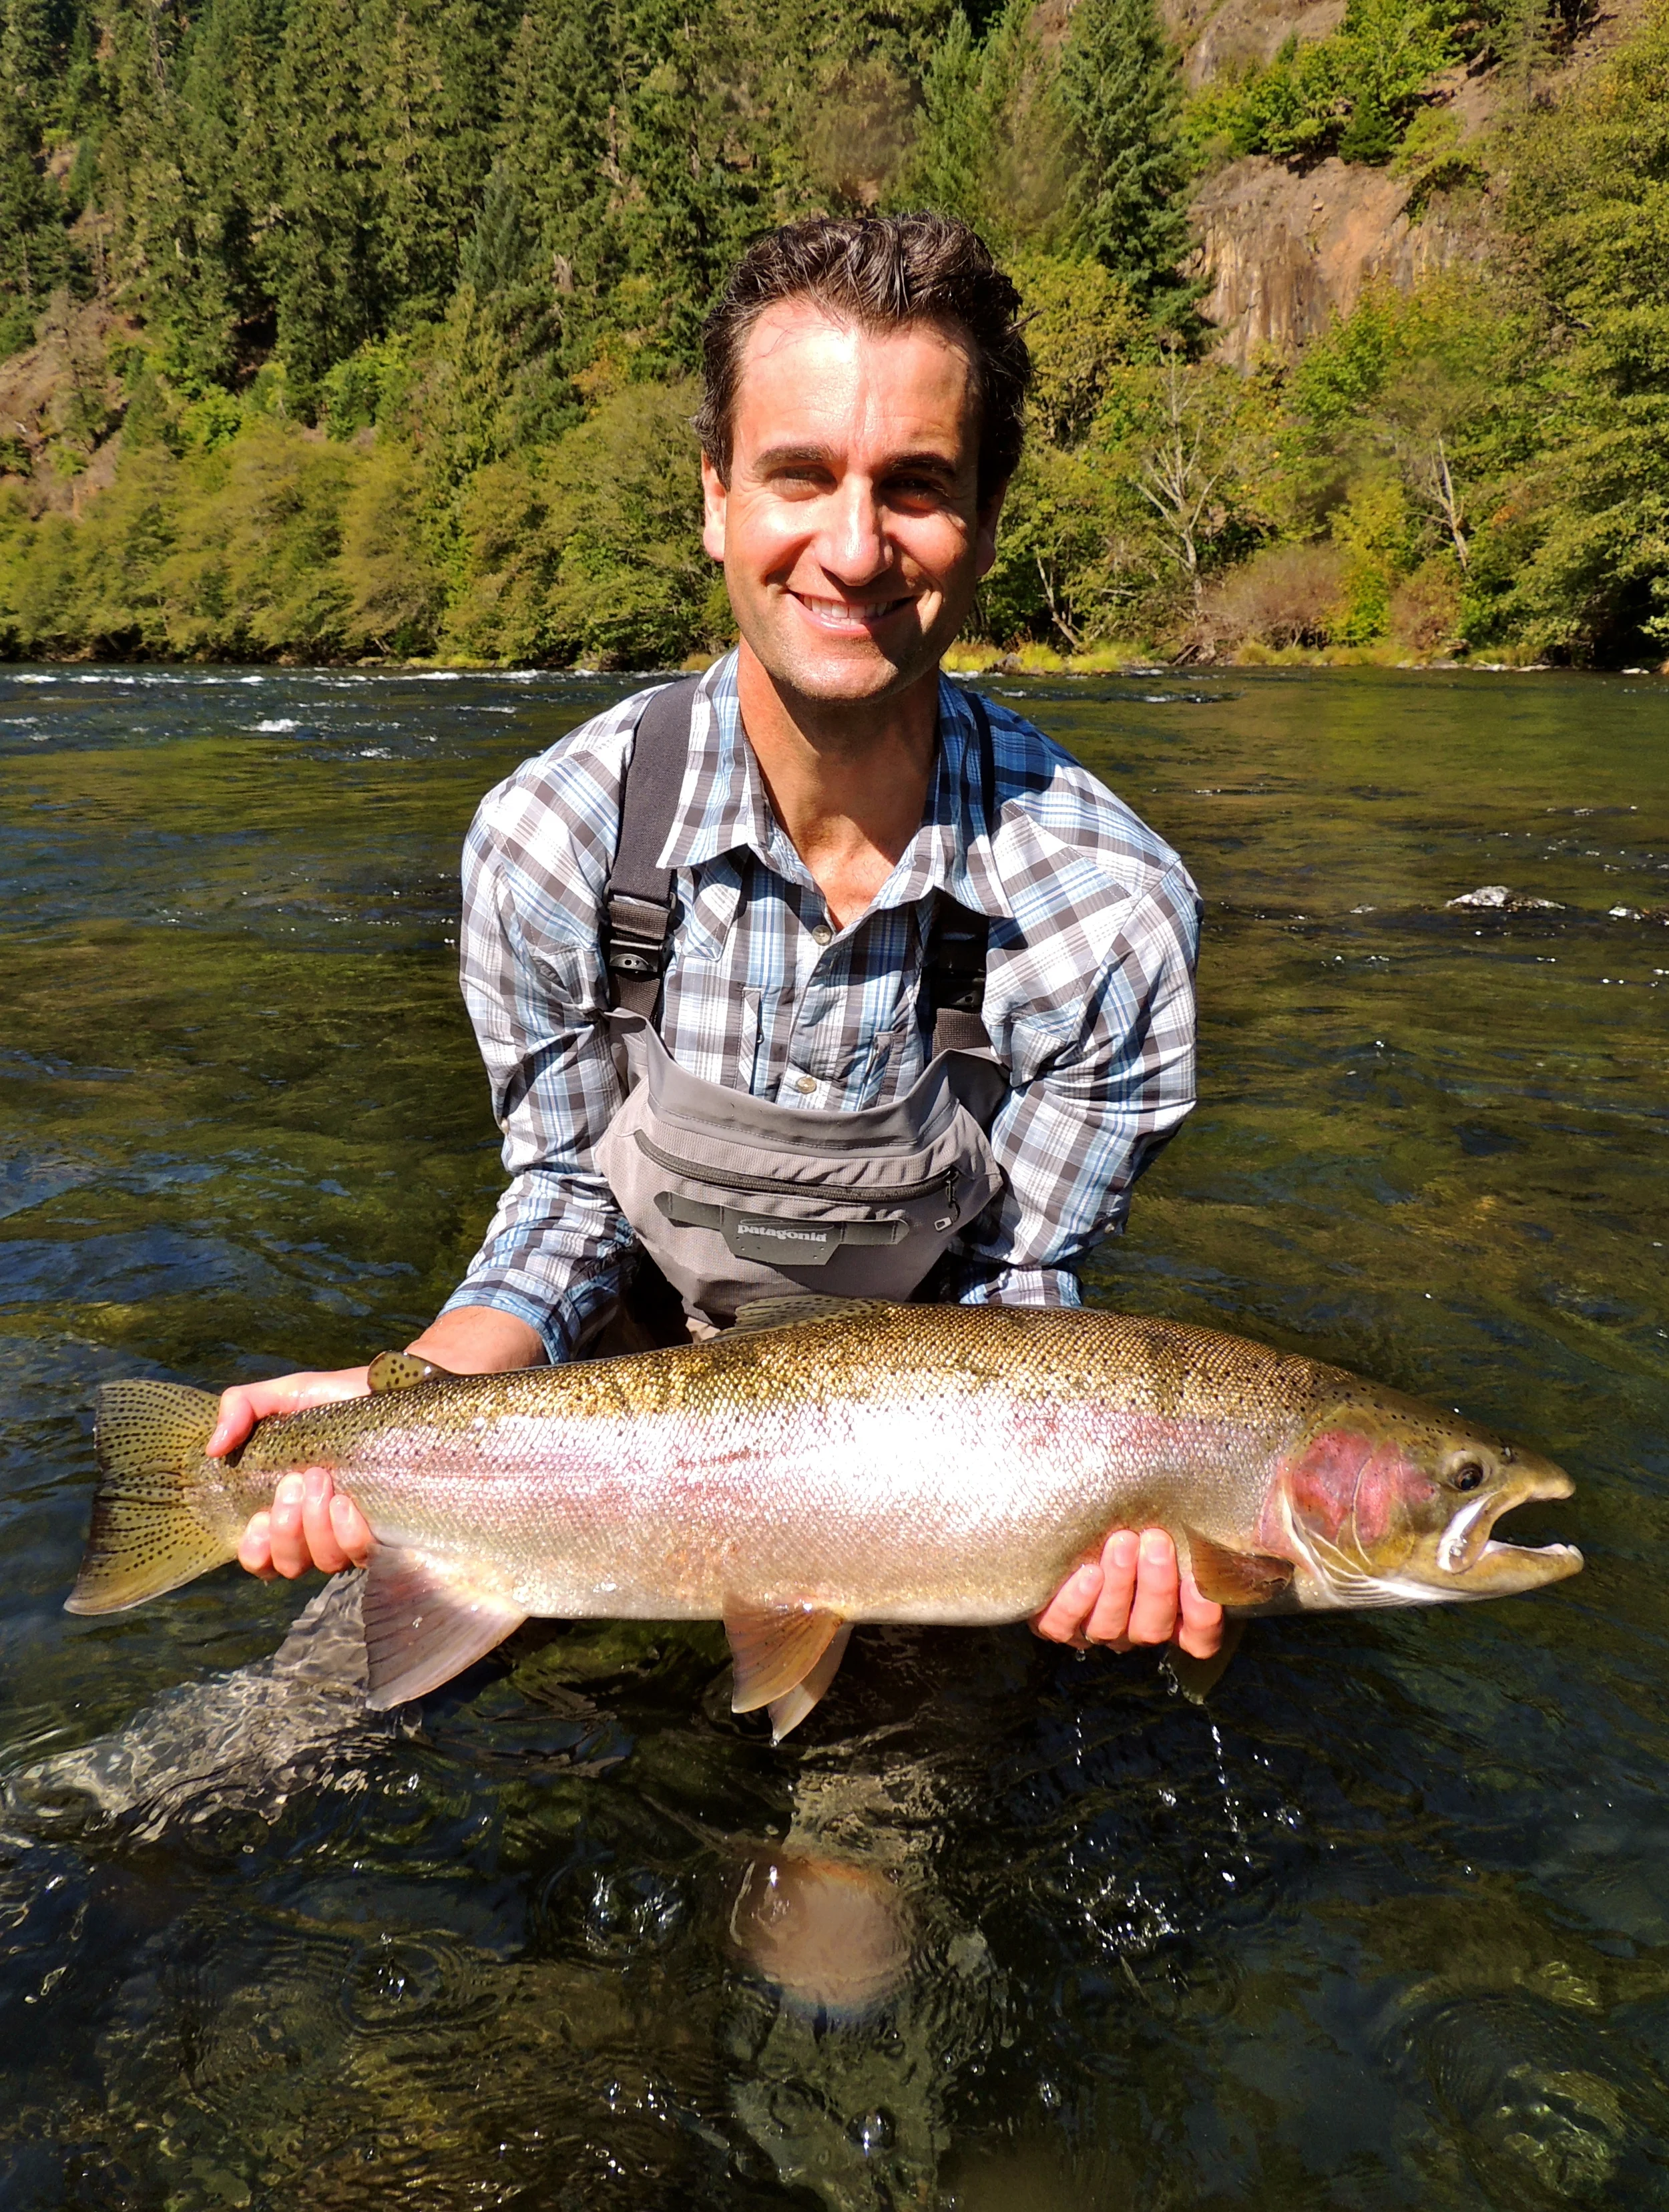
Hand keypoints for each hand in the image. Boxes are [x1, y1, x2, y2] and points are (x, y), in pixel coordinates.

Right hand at [217, 1307, 543, 1582]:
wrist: (399, 1390)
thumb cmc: (340, 1396)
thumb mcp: (286, 1394)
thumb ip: (242, 1408)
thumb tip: (214, 1448)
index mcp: (289, 1506)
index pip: (263, 1556)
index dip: (255, 1552)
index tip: (257, 1522)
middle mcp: (318, 1529)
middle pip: (289, 1564)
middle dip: (286, 1529)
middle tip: (297, 1481)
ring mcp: (352, 1533)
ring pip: (324, 1562)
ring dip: (316, 1527)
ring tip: (324, 1480)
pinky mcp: (386, 1530)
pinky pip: (362, 1554)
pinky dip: (349, 1533)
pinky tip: (348, 1503)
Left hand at [1031, 1528, 1222, 1659]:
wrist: (1064, 1516)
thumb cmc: (1128, 1511)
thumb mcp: (1169, 1512)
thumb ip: (1199, 1513)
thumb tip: (1253, 1486)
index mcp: (1171, 1613)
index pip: (1198, 1638)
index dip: (1203, 1621)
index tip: (1205, 1587)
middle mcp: (1135, 1627)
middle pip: (1152, 1629)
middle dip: (1157, 1586)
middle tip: (1156, 1540)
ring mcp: (1096, 1628)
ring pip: (1110, 1628)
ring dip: (1119, 1586)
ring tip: (1121, 1542)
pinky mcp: (1056, 1622)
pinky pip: (1063, 1626)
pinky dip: (1075, 1602)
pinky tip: (1086, 1571)